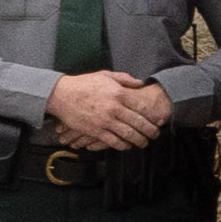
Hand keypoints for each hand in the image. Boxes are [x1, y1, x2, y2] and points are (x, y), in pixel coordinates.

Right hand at [48, 68, 167, 152]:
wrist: (61, 94)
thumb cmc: (83, 84)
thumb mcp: (106, 76)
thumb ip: (125, 79)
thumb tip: (140, 83)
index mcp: (119, 94)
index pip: (142, 107)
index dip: (153, 116)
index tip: (159, 121)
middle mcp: (114, 108)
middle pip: (138, 123)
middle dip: (150, 131)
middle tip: (156, 135)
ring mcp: (105, 120)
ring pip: (128, 134)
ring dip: (139, 140)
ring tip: (144, 143)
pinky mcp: (95, 130)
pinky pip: (113, 141)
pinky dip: (122, 145)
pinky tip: (127, 146)